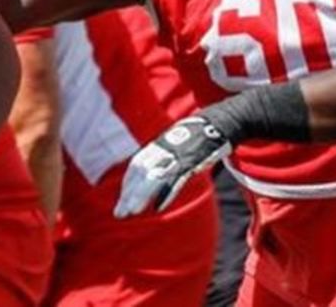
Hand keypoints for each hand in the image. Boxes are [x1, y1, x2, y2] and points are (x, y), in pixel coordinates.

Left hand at [114, 116, 231, 217]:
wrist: (215, 123)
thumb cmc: (196, 136)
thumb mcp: (175, 144)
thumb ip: (164, 157)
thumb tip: (156, 176)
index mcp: (158, 146)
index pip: (136, 165)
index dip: (128, 183)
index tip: (123, 200)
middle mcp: (163, 150)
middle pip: (140, 172)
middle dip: (129, 193)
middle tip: (120, 213)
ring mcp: (176, 155)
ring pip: (154, 176)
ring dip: (141, 195)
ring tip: (132, 211)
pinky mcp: (191, 161)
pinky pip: (176, 179)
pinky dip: (166, 193)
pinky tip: (158, 207)